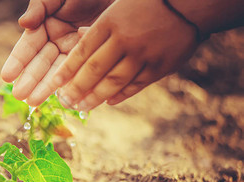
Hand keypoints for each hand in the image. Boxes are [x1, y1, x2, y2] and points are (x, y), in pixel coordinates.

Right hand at [1, 0, 113, 105]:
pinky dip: (71, 86)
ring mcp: (72, 52)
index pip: (28, 47)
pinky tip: (62, 97)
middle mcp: (56, 42)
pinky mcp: (89, 59)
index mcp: (44, 26)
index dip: (17, 61)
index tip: (7, 76)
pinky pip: (80, 74)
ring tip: (33, 102)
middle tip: (20, 96)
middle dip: (30, 80)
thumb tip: (23, 24)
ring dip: (45, 88)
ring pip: (58, 73)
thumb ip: (40, 7)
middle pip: (41, 64)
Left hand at [50, 0, 199, 110]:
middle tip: (65, 102)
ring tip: (82, 107)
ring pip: (113, 82)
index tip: (54, 85)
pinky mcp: (159, 67)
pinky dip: (120, 96)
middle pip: (94, 70)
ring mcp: (143, 55)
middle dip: (76, 89)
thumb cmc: (146, 5)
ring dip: (95, 97)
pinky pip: (135, 86)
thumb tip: (76, 41)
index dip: (66, 71)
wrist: (190, 4)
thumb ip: (98, 29)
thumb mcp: (118, 8)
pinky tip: (108, 102)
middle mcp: (125, 39)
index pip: (81, 51)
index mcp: (110, 22)